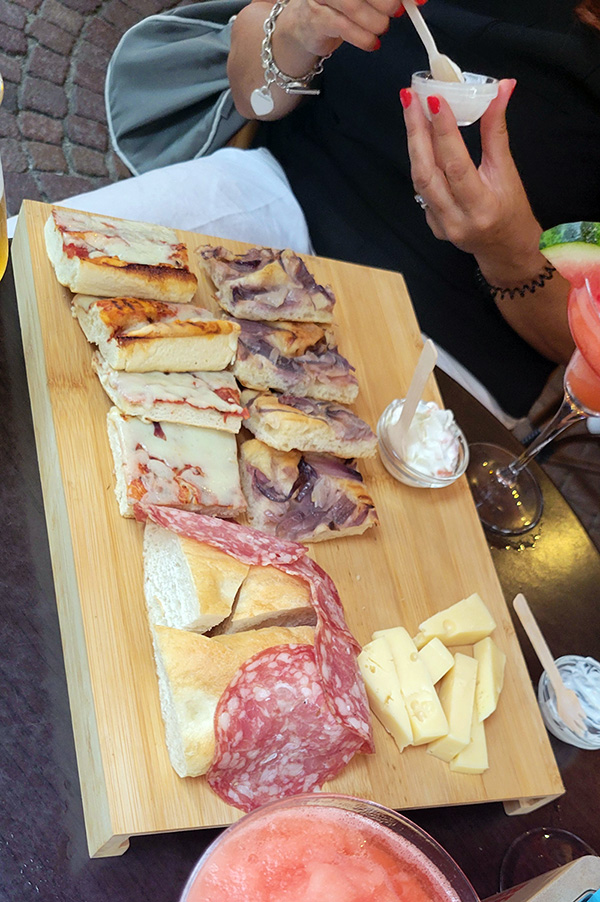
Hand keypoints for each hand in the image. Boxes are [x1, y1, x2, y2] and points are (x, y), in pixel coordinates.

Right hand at [278, 0, 426, 54]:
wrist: (306, 25)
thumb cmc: (339, 7)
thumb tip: (416, 0)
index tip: (418, 1)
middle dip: (388, 4)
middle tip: (394, 13)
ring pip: (355, 7)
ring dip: (376, 23)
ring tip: (380, 28)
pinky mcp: (317, 19)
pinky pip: (345, 28)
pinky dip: (365, 39)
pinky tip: (372, 43)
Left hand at [400, 79, 544, 284]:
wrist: (506, 249)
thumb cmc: (512, 210)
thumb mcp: (509, 171)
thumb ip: (496, 131)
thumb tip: (502, 88)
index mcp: (482, 207)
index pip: (456, 165)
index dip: (443, 131)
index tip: (435, 99)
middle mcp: (457, 219)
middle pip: (427, 172)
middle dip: (416, 131)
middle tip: (410, 97)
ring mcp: (441, 226)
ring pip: (420, 180)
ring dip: (414, 143)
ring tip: (411, 110)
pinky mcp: (432, 226)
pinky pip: (421, 190)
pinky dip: (420, 162)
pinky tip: (420, 138)